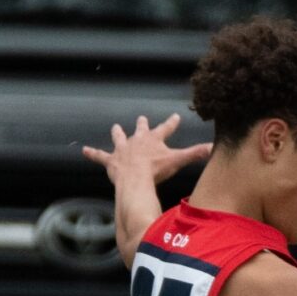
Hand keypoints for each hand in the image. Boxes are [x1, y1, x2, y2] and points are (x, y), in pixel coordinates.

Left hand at [83, 113, 211, 186]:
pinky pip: (100, 156)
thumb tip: (213, 148)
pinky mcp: (111, 161)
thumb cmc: (156, 170)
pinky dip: (93, 154)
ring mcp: (123, 150)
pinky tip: (84, 151)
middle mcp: (137, 141)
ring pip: (120, 138)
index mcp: (154, 139)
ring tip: (115, 128)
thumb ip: (195, 154)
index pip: (166, 128)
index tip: (175, 116)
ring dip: (118, 134)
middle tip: (142, 118)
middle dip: (142, 124)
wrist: (135, 178)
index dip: (171, 123)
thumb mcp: (178, 161)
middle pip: (141, 130)